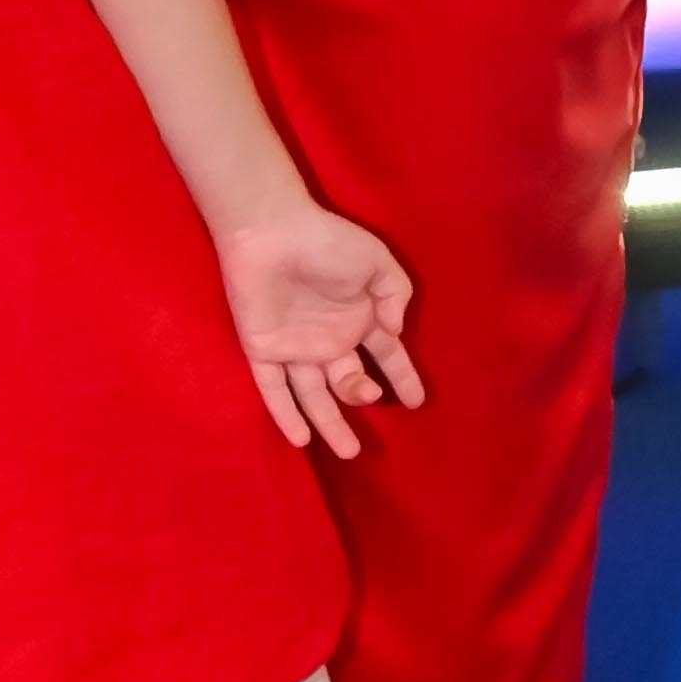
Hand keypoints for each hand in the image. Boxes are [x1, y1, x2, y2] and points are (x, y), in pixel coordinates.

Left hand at [217, 200, 424, 461]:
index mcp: (358, 317)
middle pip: (349, 382)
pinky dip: (286, 415)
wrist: (270, 230)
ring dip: (329, 423)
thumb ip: (395, 294)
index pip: (385, 356)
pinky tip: (301, 439)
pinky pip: (274, 389)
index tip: (416, 403)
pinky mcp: (264, 350)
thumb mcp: (377, 261)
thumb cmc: (326, 241)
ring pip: (313, 395)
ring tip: (347, 451)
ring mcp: (296, 347)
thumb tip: (395, 332)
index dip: (402, 378)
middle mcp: (329, 338)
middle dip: (361, 399)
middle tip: (370, 413)